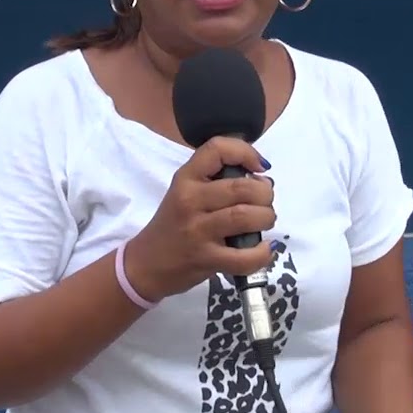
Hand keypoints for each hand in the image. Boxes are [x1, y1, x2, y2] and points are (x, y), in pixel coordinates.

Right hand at [125, 136, 274, 301]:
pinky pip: (244, 257)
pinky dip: (262, 253)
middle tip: (264, 203)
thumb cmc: (173, 225)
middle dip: (265, 194)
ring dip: (266, 218)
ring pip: (245, 216)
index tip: (259, 167)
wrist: (146, 264)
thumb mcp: (186, 192)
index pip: (217, 149)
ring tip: (263, 222)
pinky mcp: (205, 259)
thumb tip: (263, 180)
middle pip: (242, 187)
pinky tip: (263, 248)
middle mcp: (190, 200)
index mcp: (186, 178)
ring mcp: (197, 231)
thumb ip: (217, 181)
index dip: (246, 152)